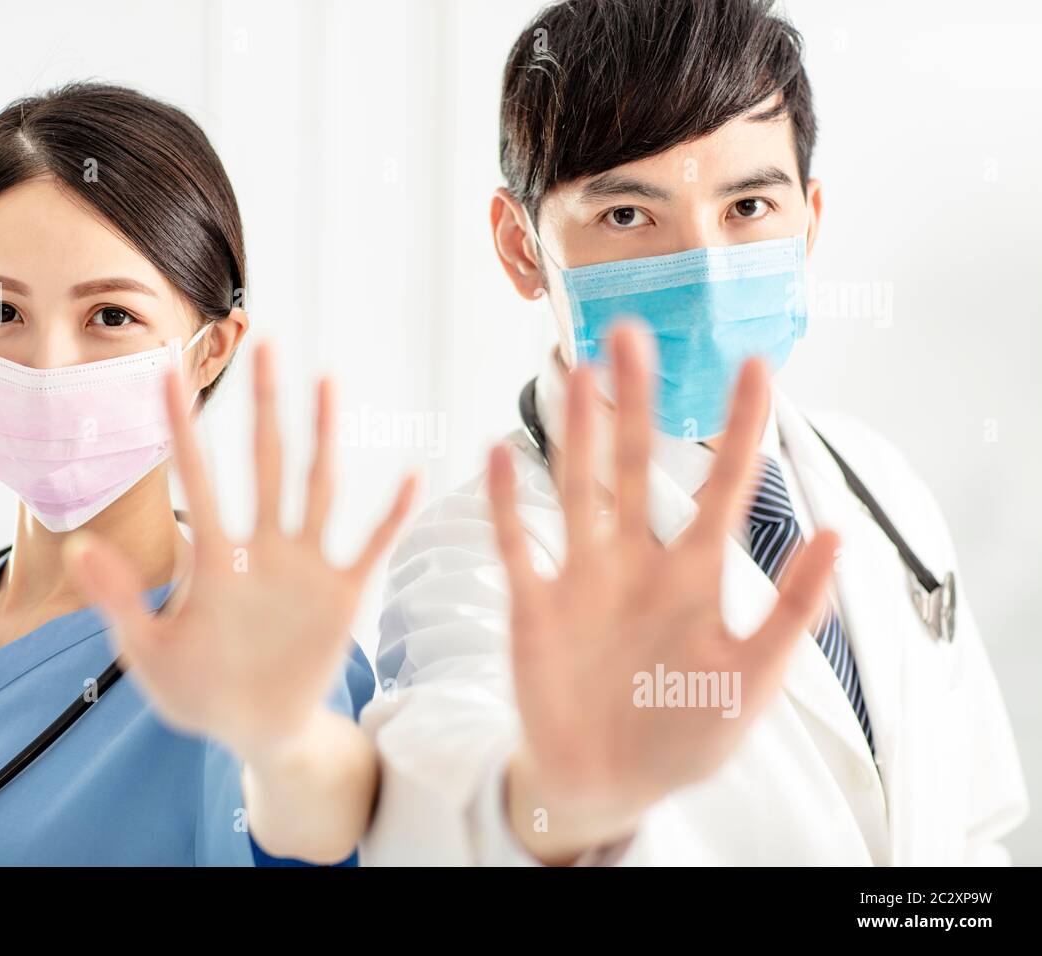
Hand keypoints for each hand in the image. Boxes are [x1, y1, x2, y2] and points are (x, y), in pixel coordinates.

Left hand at [64, 341, 416, 764]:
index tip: (166, 372)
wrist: (256, 731)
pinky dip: (392, 515)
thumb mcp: (148, 651)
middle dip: (266, 405)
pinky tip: (413, 476)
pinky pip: (372, 546)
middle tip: (266, 344)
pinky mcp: (342, 593)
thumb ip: (120, 598)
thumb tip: (77, 544)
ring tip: (326, 381)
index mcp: (214, 557)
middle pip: (265, 462)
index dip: (182, 426)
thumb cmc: (198, 691)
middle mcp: (263, 547)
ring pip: (317, 487)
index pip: (197, 478)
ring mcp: (305, 565)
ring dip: (323, 437)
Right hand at [487, 321, 838, 861]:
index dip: (742, 427)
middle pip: (637, 466)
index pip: (725, 486)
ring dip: (577, 434)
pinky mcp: (534, 605)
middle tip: (631, 334)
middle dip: (637, 402)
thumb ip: (792, 612)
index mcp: (695, 577)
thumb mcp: (752, 682)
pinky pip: (517, 543)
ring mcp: (582, 579)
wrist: (606, 783)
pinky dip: (507, 502)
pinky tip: (499, 454)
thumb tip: (837, 534)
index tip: (756, 365)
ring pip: (578, 489)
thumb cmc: (683, 736)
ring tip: (576, 375)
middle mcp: (636, 563)